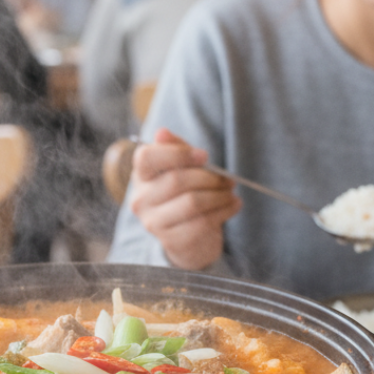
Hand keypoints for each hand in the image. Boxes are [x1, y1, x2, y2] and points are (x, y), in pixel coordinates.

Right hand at [129, 128, 241, 270]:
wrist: (188, 239)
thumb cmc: (185, 195)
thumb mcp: (181, 169)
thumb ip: (175, 149)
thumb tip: (162, 133)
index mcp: (141, 176)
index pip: (147, 157)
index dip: (178, 153)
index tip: (204, 156)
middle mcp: (141, 199)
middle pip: (176, 180)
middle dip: (209, 177)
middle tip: (228, 179)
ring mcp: (153, 223)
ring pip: (192, 202)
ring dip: (220, 195)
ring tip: (231, 192)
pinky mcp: (171, 241)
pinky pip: (202, 222)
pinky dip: (224, 211)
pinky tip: (233, 205)